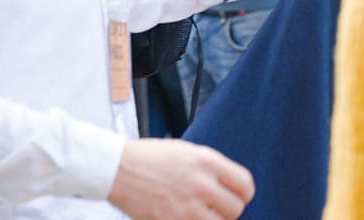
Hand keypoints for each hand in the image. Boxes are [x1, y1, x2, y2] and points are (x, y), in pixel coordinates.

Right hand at [107, 139, 253, 219]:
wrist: (119, 168)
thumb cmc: (149, 158)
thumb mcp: (186, 151)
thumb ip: (210, 167)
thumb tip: (228, 185)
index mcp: (206, 162)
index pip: (244, 184)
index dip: (244, 194)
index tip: (238, 198)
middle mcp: (200, 184)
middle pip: (235, 209)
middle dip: (227, 211)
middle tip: (215, 209)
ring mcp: (187, 206)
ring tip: (199, 214)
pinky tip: (183, 216)